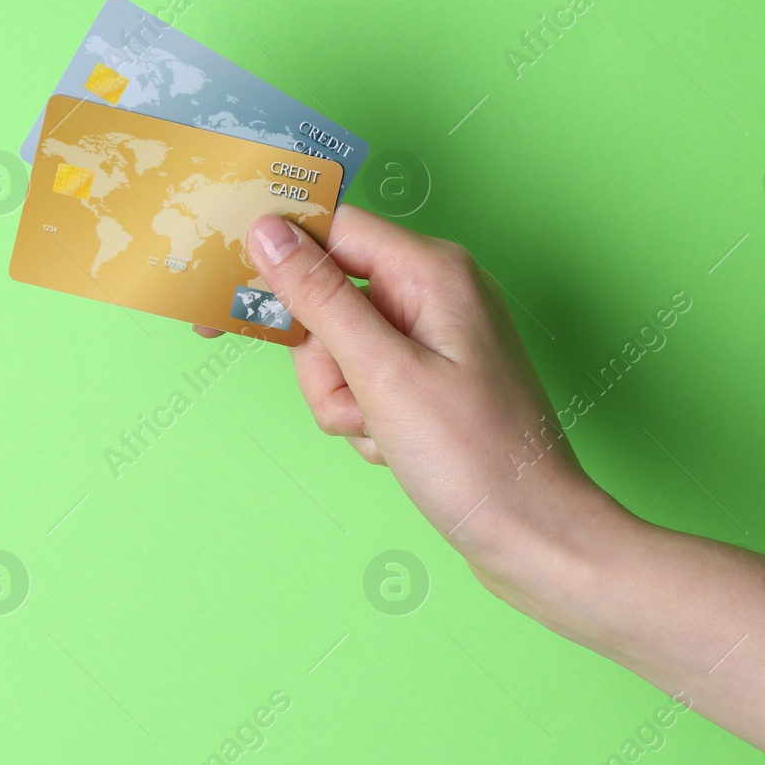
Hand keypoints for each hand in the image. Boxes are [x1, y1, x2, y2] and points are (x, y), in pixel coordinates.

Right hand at [203, 205, 626, 603]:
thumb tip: (267, 233)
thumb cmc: (476, 457)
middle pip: (328, 296)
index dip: (279, 260)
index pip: (332, 229)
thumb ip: (320, 297)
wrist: (531, 534)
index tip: (232, 295)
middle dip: (323, 361)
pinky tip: (395, 447)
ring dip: (343, 400)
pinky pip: (363, 382)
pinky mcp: (428, 378)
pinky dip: (364, 418)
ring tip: (383, 434)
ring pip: (338, 349)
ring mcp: (433, 337)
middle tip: (355, 402)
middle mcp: (436, 291)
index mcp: (433, 270)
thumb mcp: (382, 373)